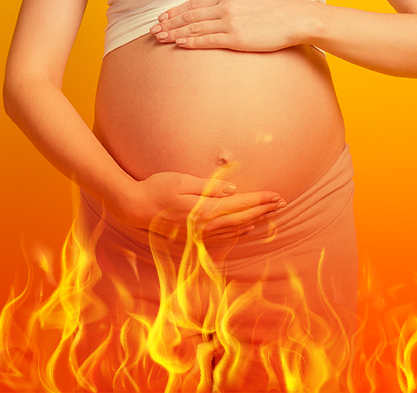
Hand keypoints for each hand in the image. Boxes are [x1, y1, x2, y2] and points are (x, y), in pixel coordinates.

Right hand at [112, 171, 285, 237]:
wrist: (134, 208)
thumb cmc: (156, 188)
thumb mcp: (181, 180)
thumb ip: (208, 187)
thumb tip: (233, 189)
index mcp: (204, 210)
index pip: (240, 204)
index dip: (260, 200)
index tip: (277, 195)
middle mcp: (205, 225)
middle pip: (242, 218)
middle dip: (264, 210)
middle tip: (283, 203)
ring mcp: (200, 233)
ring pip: (235, 228)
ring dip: (255, 220)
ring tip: (271, 214)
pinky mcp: (194, 236)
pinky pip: (223, 235)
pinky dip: (239, 231)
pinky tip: (247, 227)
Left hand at [149, 0, 307, 51]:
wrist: (294, 19)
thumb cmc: (274, 6)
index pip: (194, 2)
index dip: (175, 11)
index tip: (162, 17)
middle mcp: (225, 5)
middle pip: (190, 15)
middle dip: (169, 22)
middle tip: (153, 30)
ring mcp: (229, 22)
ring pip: (195, 27)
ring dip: (175, 33)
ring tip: (160, 38)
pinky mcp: (236, 38)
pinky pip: (208, 40)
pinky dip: (191, 41)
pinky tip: (179, 43)